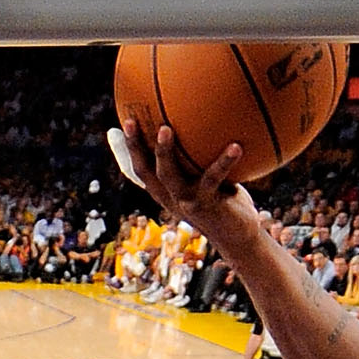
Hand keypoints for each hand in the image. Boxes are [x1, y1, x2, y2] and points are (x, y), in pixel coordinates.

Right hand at [118, 123, 263, 257]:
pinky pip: (213, 177)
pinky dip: (225, 161)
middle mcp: (170, 197)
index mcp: (165, 191)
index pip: (140, 169)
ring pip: (168, 175)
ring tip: (165, 129)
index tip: (121, 124)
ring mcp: (186, 201)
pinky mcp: (206, 205)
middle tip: (130, 122)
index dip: (127, 149)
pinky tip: (236, 146)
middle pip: (144, 171)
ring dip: (164, 152)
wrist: (237, 237)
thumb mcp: (208, 180)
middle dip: (134, 146)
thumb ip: (201, 159)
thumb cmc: (223, 202)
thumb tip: (204, 125)